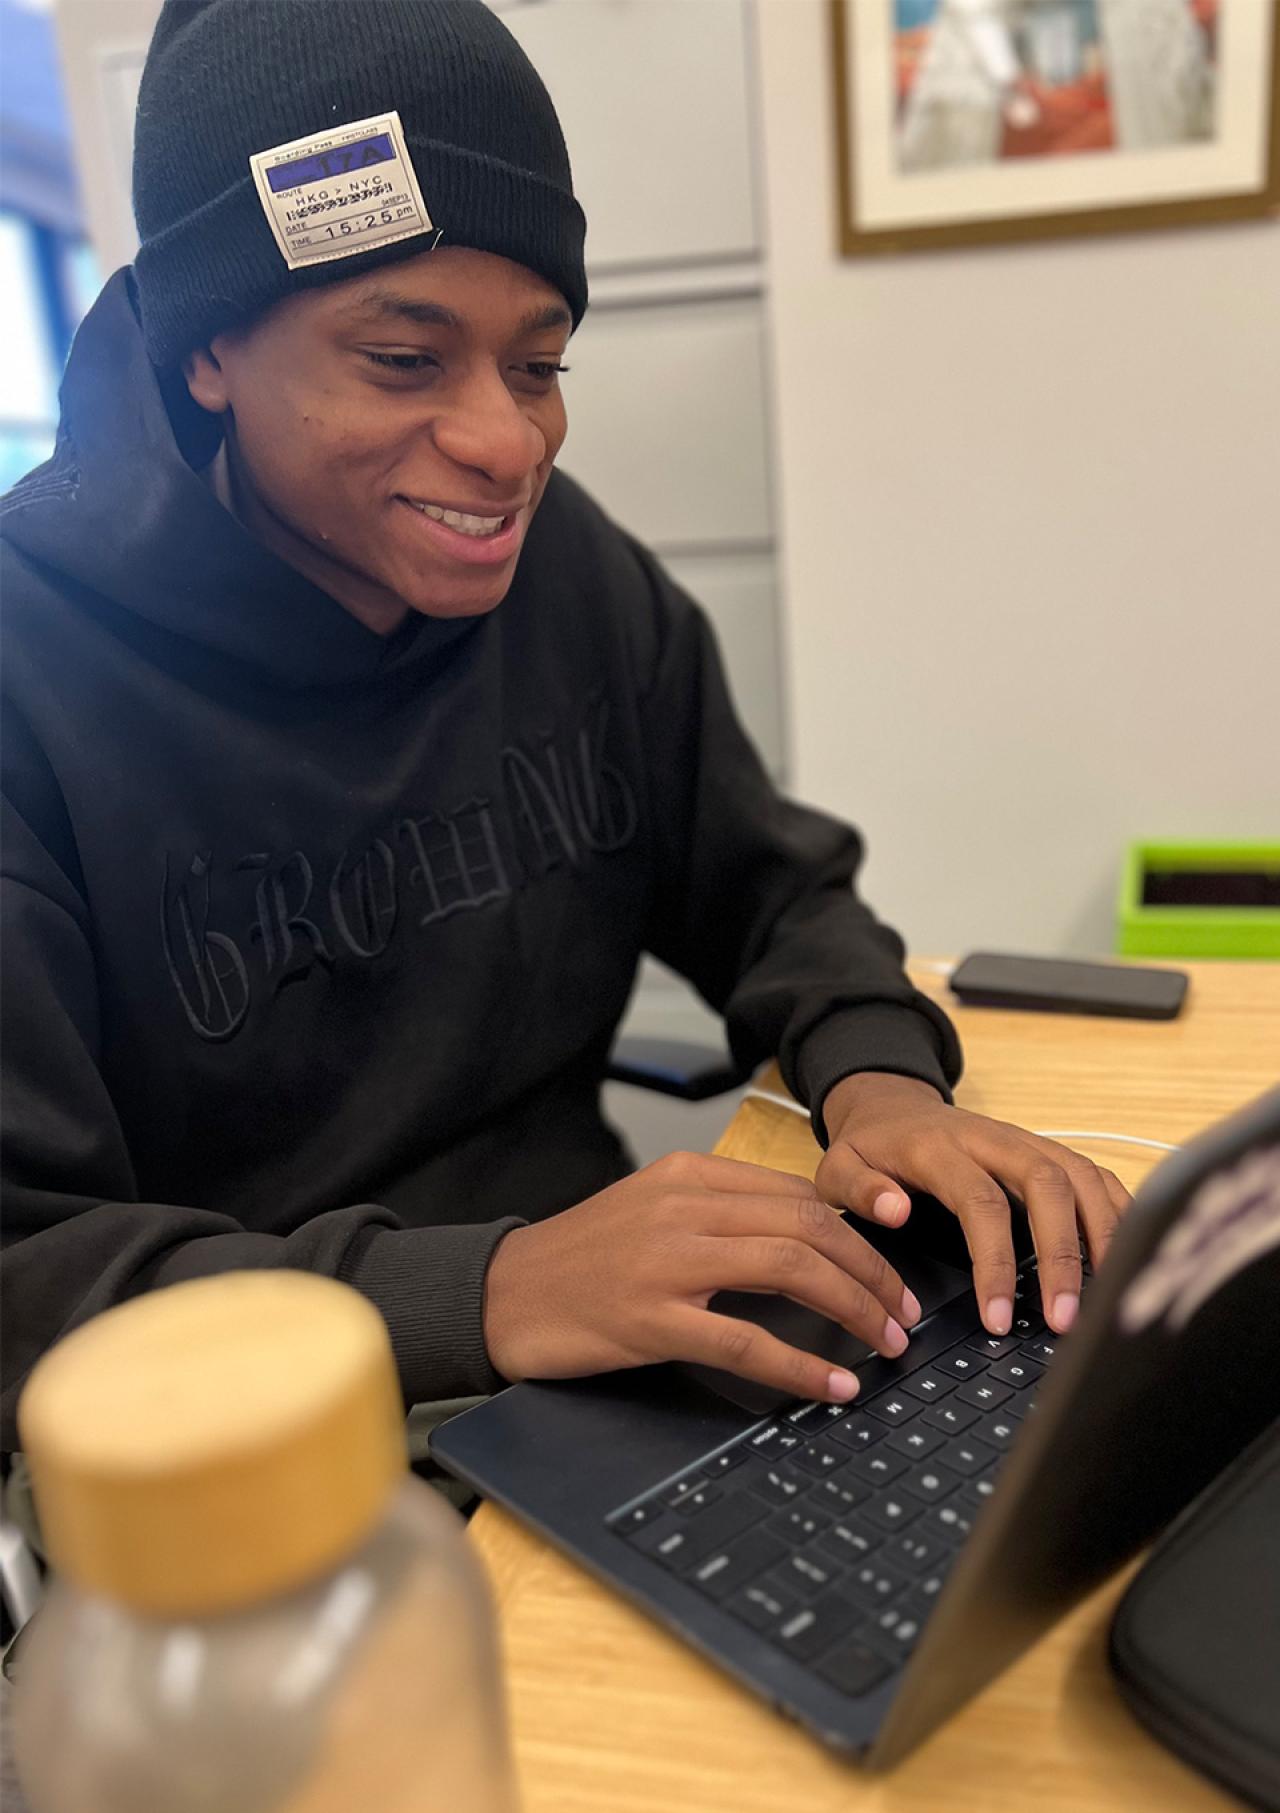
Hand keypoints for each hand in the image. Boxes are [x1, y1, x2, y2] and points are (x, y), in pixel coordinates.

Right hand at [483, 1151, 923, 1404]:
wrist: (503, 1292)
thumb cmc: (582, 1259)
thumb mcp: (653, 1211)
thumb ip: (720, 1215)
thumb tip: (805, 1242)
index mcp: (689, 1176)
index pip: (799, 1196)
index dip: (860, 1235)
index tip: (892, 1270)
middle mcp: (684, 1208)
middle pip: (809, 1227)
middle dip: (873, 1273)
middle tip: (905, 1314)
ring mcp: (668, 1261)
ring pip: (792, 1270)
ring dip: (854, 1309)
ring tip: (886, 1345)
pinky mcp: (652, 1318)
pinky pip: (746, 1340)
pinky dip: (801, 1365)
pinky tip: (831, 1385)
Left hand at [818, 1073, 1132, 1337]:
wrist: (892, 1106)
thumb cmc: (871, 1148)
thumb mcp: (840, 1168)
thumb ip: (861, 1189)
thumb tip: (896, 1211)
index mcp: (941, 1148)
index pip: (981, 1202)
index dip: (996, 1262)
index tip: (999, 1316)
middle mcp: (993, 1140)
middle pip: (1047, 1186)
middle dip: (1064, 1256)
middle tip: (1066, 1320)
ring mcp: (1027, 1142)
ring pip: (1080, 1177)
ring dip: (1102, 1236)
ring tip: (1110, 1297)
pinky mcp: (1048, 1150)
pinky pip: (1095, 1174)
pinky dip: (1119, 1211)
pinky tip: (1126, 1256)